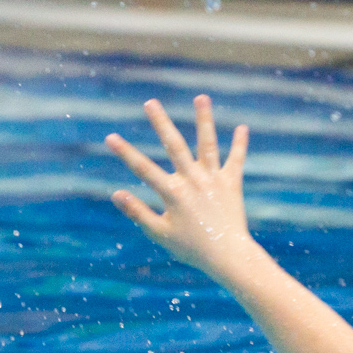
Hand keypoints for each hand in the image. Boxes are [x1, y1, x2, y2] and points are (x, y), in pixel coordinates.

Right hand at [105, 95, 253, 276]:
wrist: (228, 255)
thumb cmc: (191, 248)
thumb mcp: (159, 233)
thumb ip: (138, 212)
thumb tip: (116, 194)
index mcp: (173, 193)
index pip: (143, 169)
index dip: (125, 153)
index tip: (110, 137)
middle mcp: (193, 180)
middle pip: (174, 145)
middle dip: (161, 122)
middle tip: (150, 102)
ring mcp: (214, 179)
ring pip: (208, 143)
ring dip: (204, 119)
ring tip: (201, 97)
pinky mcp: (232, 183)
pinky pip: (236, 160)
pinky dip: (240, 144)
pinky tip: (242, 127)